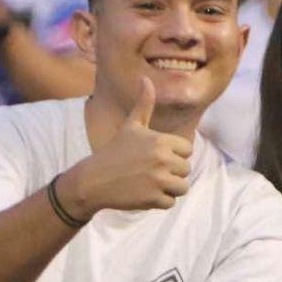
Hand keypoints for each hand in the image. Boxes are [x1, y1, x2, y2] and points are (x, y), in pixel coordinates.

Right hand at [60, 77, 192, 217]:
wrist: (94, 180)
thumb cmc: (115, 151)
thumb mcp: (131, 126)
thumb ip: (144, 104)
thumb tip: (146, 78)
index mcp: (161, 141)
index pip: (187, 150)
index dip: (174, 154)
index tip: (155, 155)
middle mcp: (163, 159)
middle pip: (186, 170)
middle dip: (171, 172)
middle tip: (149, 170)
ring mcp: (159, 181)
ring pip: (182, 187)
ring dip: (168, 188)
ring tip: (149, 182)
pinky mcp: (154, 199)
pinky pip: (170, 202)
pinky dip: (159, 201)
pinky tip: (143, 193)